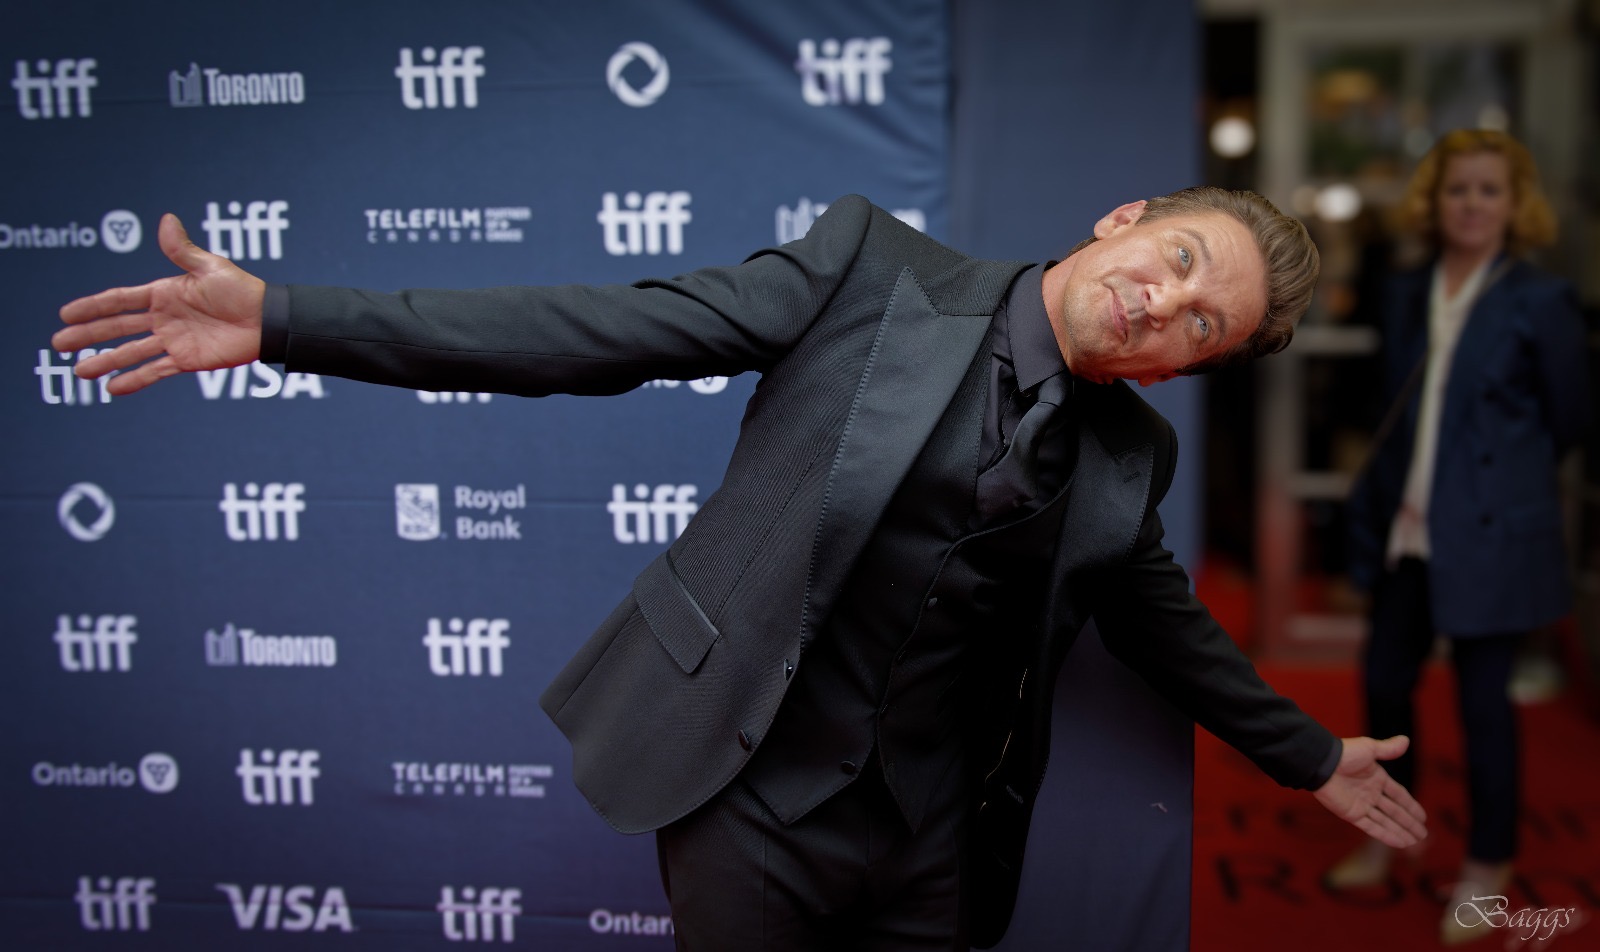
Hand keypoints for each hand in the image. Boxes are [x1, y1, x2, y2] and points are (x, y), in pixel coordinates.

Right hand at [53, 213, 265, 395]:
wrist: (268, 320)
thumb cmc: (241, 289)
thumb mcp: (209, 267)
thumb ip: (183, 250)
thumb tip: (166, 220)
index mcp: (163, 293)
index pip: (119, 301)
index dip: (92, 307)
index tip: (66, 313)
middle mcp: (163, 318)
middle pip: (117, 328)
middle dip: (88, 336)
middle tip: (59, 344)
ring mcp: (173, 340)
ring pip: (131, 352)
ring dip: (105, 361)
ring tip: (79, 373)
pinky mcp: (186, 360)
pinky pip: (155, 371)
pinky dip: (135, 379)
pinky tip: (113, 387)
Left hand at [1313, 735, 1427, 847]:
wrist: (1322, 764)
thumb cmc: (1344, 754)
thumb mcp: (1369, 748)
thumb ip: (1388, 748)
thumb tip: (1406, 740)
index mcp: (1377, 778)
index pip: (1399, 795)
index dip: (1411, 806)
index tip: (1423, 818)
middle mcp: (1370, 793)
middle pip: (1395, 811)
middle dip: (1409, 823)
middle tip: (1423, 834)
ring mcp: (1362, 805)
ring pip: (1386, 821)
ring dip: (1401, 831)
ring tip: (1415, 842)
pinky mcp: (1352, 814)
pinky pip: (1372, 827)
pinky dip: (1386, 835)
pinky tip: (1400, 842)